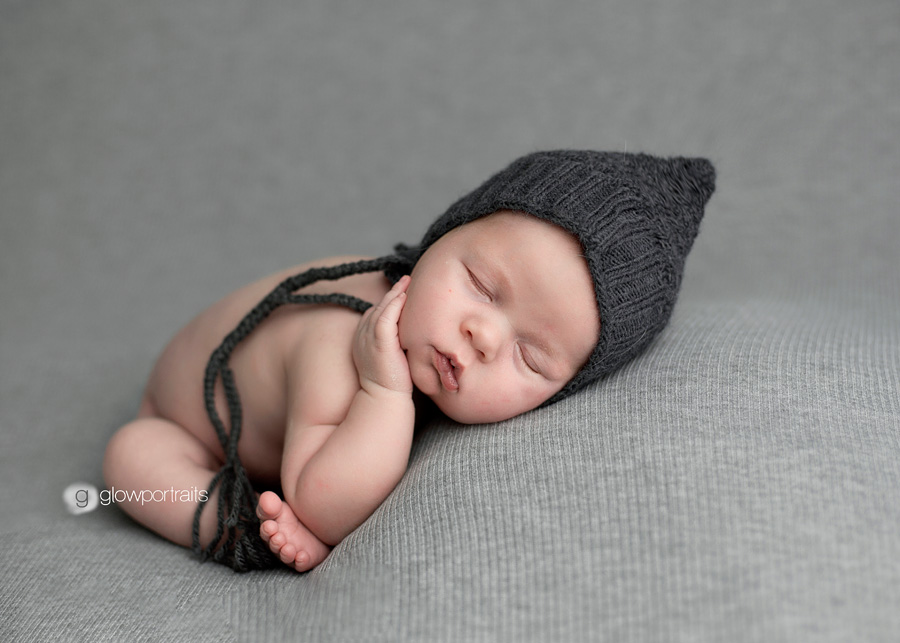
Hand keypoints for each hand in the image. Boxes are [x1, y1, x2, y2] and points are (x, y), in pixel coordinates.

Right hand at [353, 275, 412, 395]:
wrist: (385, 399)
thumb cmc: (391, 384)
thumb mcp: (389, 359)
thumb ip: (393, 345)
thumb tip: (406, 337)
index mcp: (362, 340)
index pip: (374, 315)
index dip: (387, 304)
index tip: (401, 294)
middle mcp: (361, 336)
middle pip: (377, 308)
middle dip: (391, 294)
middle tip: (405, 281)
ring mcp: (368, 338)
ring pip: (381, 309)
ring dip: (394, 294)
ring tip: (406, 282)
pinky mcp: (379, 342)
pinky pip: (385, 317)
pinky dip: (394, 305)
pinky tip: (404, 296)